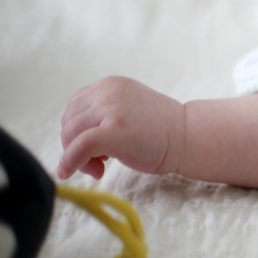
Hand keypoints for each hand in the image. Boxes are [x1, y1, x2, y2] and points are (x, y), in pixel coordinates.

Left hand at [58, 76, 185, 179]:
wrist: (188, 136)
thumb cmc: (160, 130)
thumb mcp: (126, 109)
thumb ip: (101, 114)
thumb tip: (70, 139)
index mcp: (111, 85)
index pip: (74, 108)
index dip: (76, 132)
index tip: (92, 149)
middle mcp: (108, 91)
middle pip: (69, 122)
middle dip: (75, 146)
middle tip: (97, 163)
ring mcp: (112, 109)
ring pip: (71, 135)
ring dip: (77, 157)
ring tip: (100, 167)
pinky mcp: (114, 130)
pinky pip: (79, 147)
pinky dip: (70, 162)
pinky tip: (69, 173)